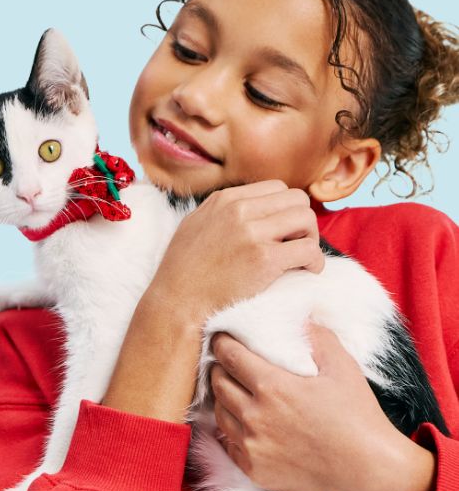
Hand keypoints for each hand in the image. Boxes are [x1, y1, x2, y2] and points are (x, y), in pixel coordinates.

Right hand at [105, 180, 322, 422]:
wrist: (176, 302)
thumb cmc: (183, 271)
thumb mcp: (196, 225)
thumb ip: (222, 211)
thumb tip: (250, 207)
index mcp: (224, 199)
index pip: (275, 188)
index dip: (284, 210)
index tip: (281, 231)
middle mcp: (239, 209)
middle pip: (296, 198)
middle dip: (301, 221)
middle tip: (295, 244)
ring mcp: (252, 233)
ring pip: (307, 218)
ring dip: (310, 238)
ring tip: (301, 258)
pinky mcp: (265, 259)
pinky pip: (308, 249)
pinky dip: (314, 261)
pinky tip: (305, 271)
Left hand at [211, 325, 436, 490]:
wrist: (369, 471)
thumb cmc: (357, 416)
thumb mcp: (342, 366)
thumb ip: (318, 337)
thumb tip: (304, 318)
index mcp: (272, 386)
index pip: (230, 357)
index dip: (221, 344)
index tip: (220, 338)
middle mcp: (256, 416)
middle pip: (219, 384)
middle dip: (219, 368)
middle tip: (225, 362)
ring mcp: (253, 446)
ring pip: (220, 414)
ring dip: (222, 398)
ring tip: (231, 390)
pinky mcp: (255, 470)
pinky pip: (229, 444)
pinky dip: (231, 430)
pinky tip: (241, 423)